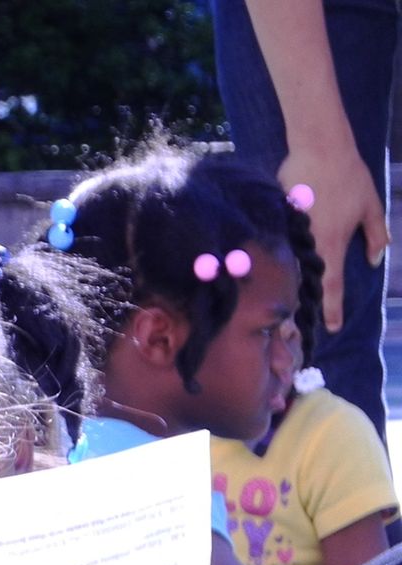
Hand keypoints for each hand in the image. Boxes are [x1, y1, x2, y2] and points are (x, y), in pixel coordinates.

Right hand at [278, 145, 387, 333]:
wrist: (319, 149)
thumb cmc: (348, 176)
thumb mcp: (371, 205)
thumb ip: (375, 235)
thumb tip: (373, 260)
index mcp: (332, 244)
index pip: (332, 286)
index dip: (332, 309)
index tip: (330, 328)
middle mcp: (309, 246)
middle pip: (303, 285)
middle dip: (300, 311)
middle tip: (296, 337)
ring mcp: (290, 236)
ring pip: (287, 272)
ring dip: (284, 295)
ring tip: (279, 318)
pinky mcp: (277, 225)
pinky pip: (277, 252)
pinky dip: (274, 269)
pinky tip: (265, 283)